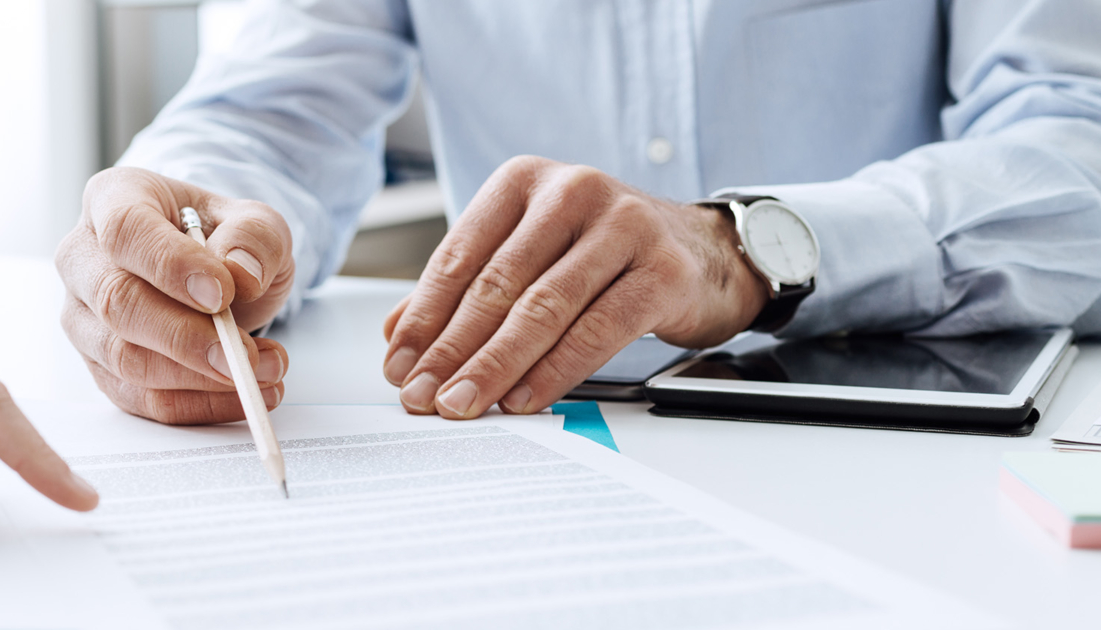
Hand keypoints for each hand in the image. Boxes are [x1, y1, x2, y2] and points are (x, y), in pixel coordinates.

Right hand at [56, 167, 294, 423]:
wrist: (215, 272)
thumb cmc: (223, 239)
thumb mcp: (256, 223)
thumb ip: (255, 238)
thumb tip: (240, 273)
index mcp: (114, 199)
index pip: (126, 231)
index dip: (171, 265)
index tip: (222, 293)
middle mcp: (83, 258)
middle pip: (117, 303)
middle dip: (186, 338)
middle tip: (245, 355)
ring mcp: (83, 316)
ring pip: (124, 359)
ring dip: (199, 377)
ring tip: (264, 371)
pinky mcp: (99, 366)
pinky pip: (140, 398)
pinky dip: (197, 404)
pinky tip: (244, 394)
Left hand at [382, 156, 767, 418]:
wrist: (703, 250)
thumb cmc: (604, 253)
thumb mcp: (529, 253)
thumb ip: (467, 286)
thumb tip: (397, 335)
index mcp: (525, 181)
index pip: (459, 255)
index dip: (424, 317)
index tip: (398, 365)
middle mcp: (572, 191)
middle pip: (497, 284)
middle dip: (451, 350)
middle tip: (422, 395)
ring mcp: (623, 226)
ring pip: (543, 308)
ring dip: (495, 366)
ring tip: (464, 403)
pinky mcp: (662, 270)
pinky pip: (596, 329)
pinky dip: (554, 371)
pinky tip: (524, 399)